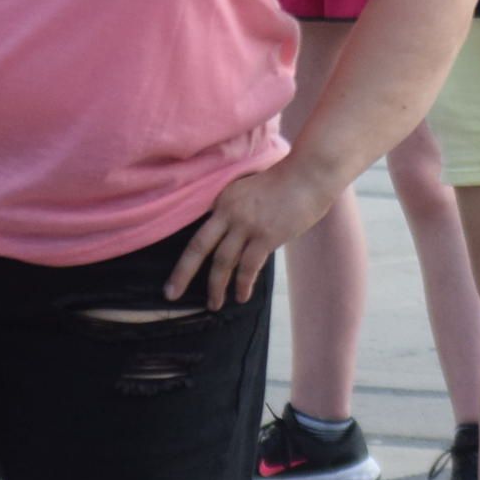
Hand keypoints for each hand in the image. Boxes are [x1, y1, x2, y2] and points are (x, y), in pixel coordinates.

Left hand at [166, 156, 333, 309]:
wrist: (307, 175)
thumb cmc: (283, 183)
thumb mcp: (248, 191)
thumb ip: (235, 212)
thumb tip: (230, 241)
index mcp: (222, 200)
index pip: (199, 231)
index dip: (186, 254)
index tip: (175, 271)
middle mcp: (229, 212)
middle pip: (198, 247)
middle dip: (183, 273)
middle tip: (171, 294)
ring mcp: (247, 225)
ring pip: (223, 262)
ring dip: (216, 287)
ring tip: (214, 304)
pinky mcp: (266, 236)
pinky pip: (248, 267)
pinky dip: (243, 284)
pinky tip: (242, 296)